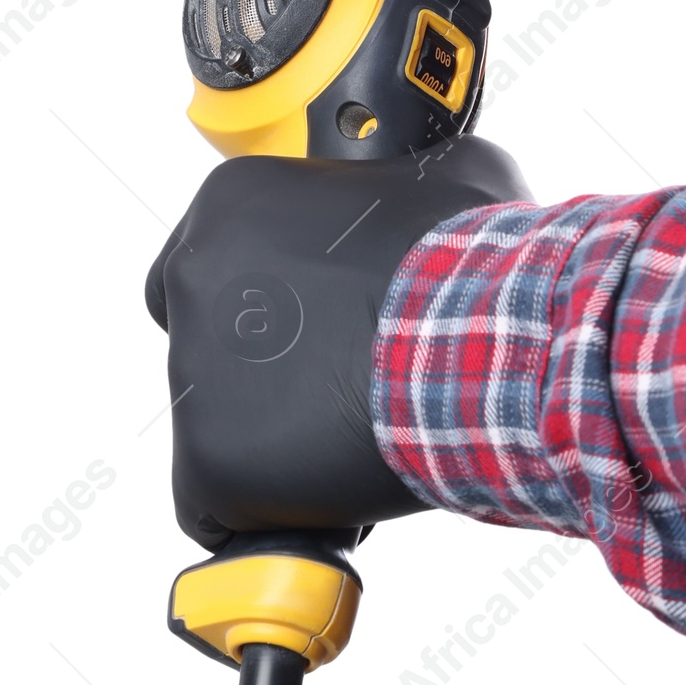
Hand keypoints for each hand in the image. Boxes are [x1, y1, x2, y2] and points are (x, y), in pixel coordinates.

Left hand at [145, 138, 529, 547]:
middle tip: (340, 381)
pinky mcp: (208, 460)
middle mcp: (193, 280)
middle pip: (207, 345)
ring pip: (217, 428)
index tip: (313, 324)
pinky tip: (328, 494)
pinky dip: (266, 510)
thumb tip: (427, 180)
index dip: (265, 302)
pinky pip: (214, 507)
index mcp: (230, 206)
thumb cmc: (472, 262)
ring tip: (361, 432)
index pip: (211, 263)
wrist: (492, 345)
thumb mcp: (445, 174)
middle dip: (266, 371)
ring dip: (277, 436)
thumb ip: (401, 180)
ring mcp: (194, 373)